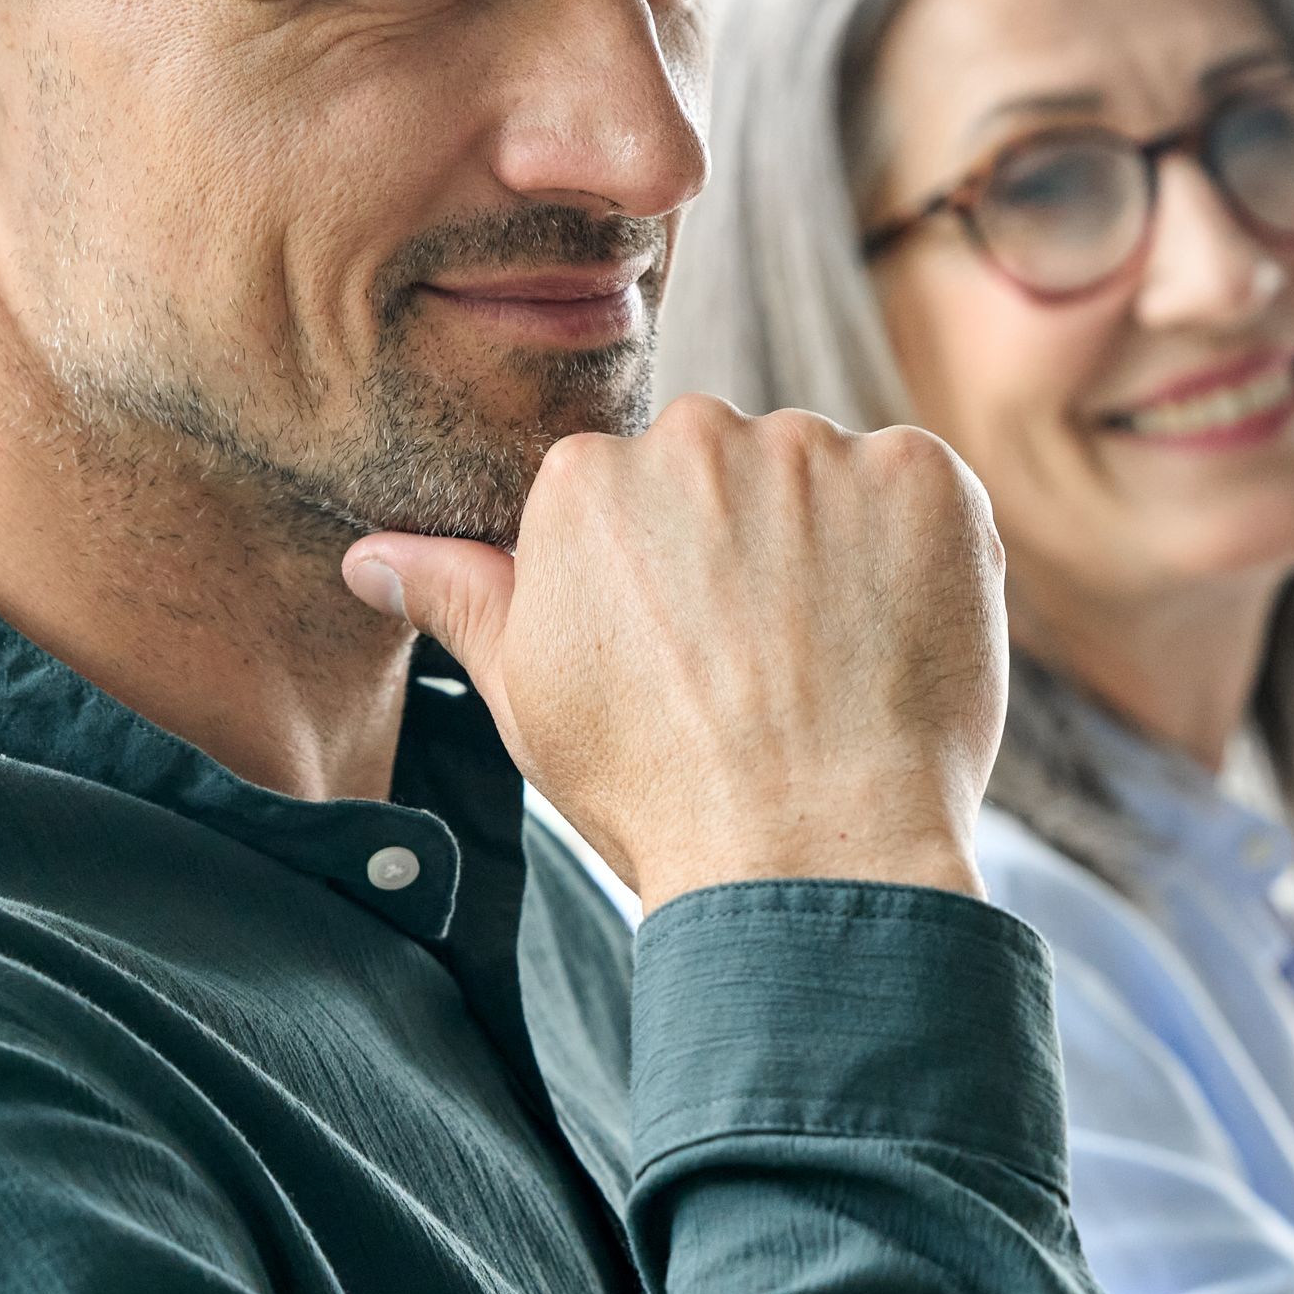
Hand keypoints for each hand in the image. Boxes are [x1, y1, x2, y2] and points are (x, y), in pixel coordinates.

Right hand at [342, 396, 1005, 912]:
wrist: (810, 855)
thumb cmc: (659, 790)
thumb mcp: (531, 696)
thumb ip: (460, 600)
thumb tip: (370, 556)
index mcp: (586, 477)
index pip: (634, 493)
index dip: (668, 582)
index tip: (687, 655)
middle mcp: (698, 437)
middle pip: (728, 470)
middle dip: (747, 547)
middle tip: (761, 663)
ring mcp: (818, 452)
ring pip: (825, 477)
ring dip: (835, 547)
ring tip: (829, 665)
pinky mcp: (924, 476)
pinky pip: (918, 489)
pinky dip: (917, 553)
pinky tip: (890, 641)